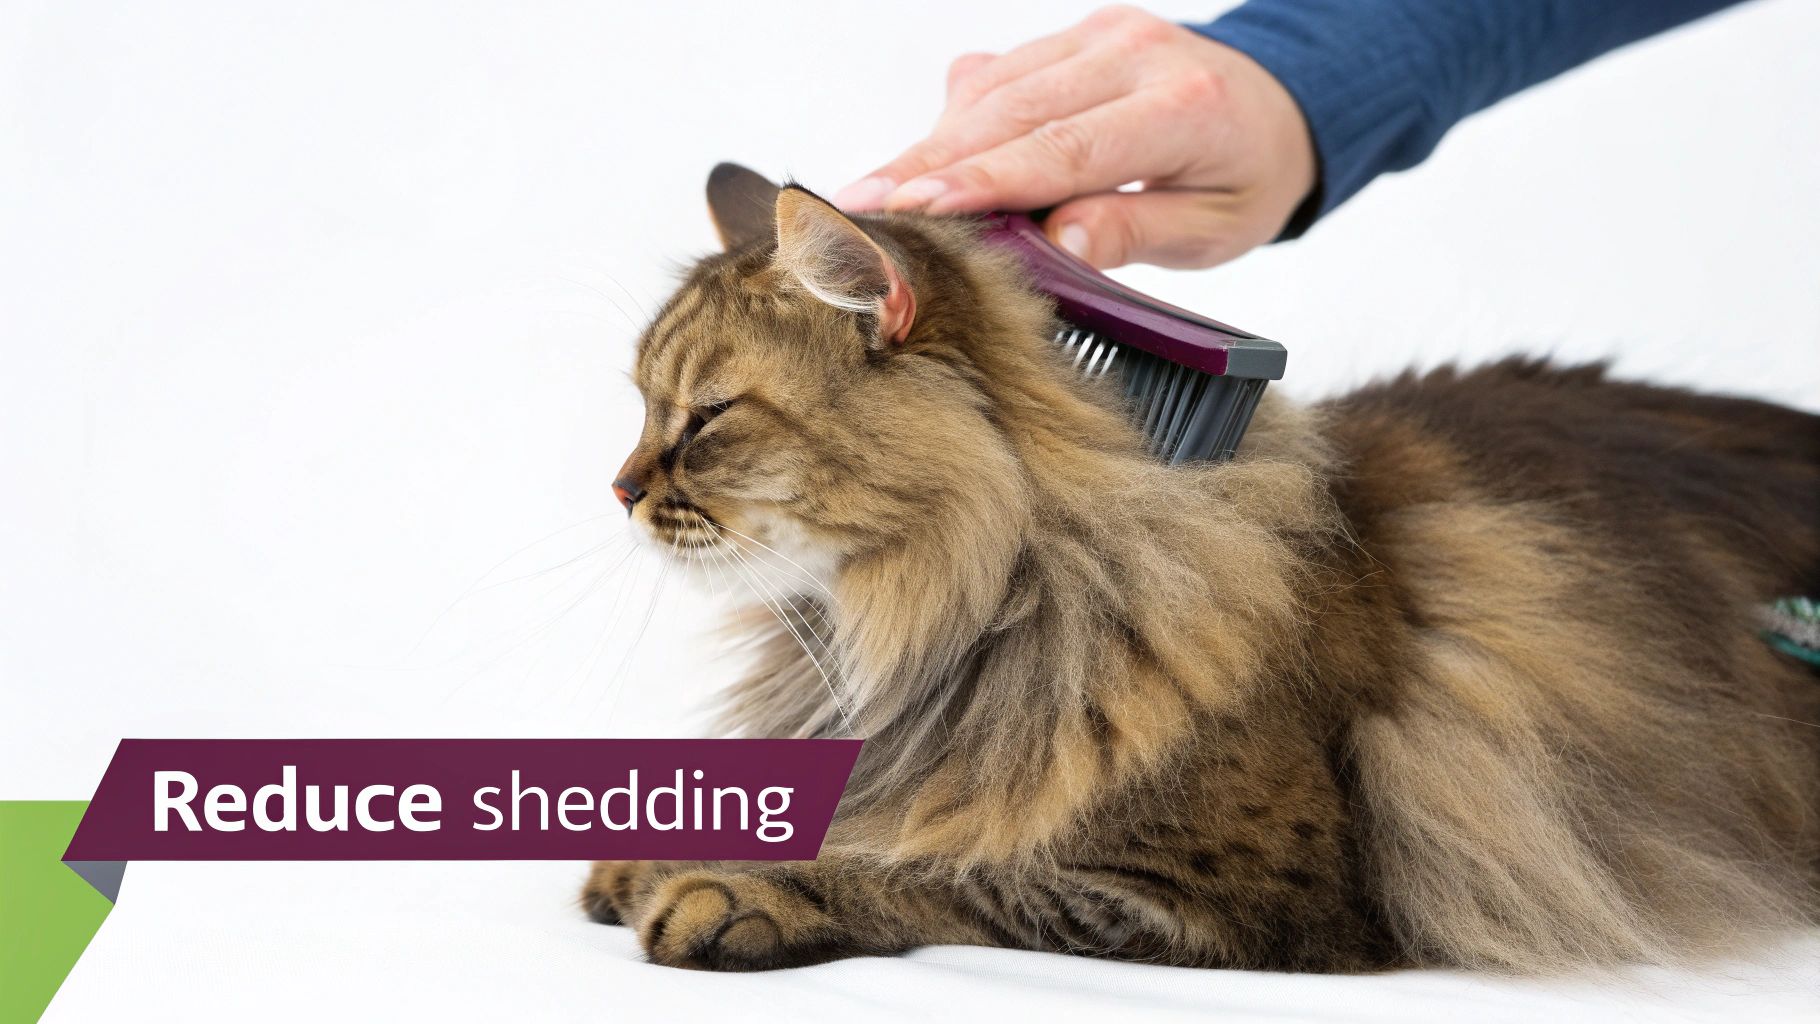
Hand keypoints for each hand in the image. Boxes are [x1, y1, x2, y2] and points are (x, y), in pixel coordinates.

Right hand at [834, 5, 1315, 269]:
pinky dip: (954, 122)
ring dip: (926, 144)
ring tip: (869, 195)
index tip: (914, 207)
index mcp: (1181, 106)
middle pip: (1010, 113)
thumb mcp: (1214, 227)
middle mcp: (1133, 53)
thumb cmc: (1246, 176)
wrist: (1279, 104)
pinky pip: (999, 77)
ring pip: (992, 91)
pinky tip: (915, 164)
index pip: (1063, 148)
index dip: (982, 181)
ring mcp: (1100, 34)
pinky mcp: (1075, 36)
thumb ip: (1136, 230)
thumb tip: (1060, 244)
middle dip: (926, 163)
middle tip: (858, 210)